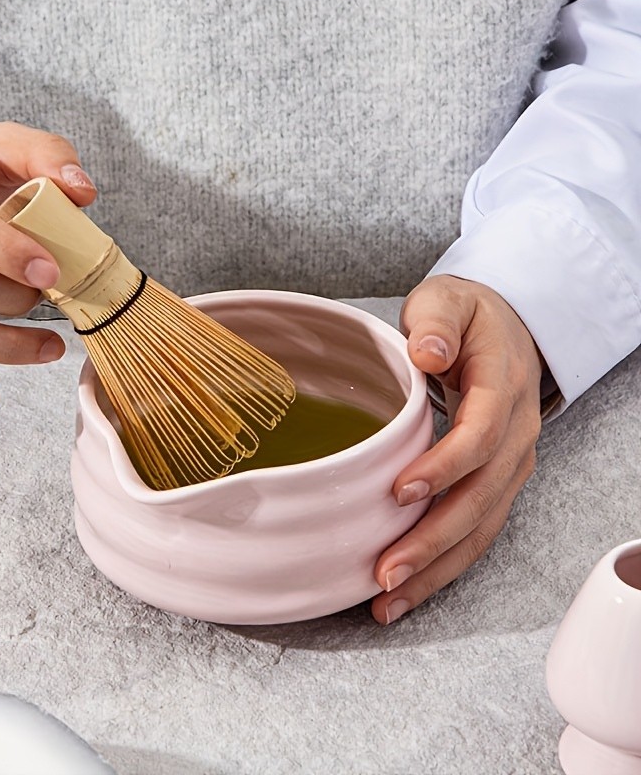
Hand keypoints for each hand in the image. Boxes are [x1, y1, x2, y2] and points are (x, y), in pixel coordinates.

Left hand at [371, 275, 543, 623]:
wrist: (506, 333)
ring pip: (481, 529)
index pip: (481, 435)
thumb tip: (429, 350)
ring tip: (390, 600)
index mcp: (503, 388)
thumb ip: (438, 320)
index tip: (400, 490)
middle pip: (481, 498)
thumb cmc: (468, 318)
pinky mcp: (495, 485)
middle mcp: (515, 437)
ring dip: (436, 568)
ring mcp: (509, 467)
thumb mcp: (450, 300)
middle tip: (385, 571)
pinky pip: (476, 533)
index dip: (444, 467)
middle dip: (433, 540)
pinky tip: (408, 589)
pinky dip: (444, 565)